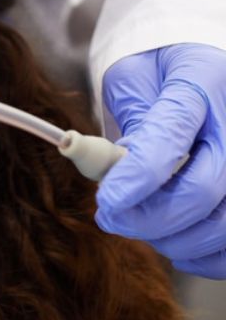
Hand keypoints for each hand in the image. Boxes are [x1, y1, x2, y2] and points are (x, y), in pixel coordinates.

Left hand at [97, 43, 225, 278]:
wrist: (201, 65)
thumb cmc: (161, 67)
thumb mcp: (135, 75)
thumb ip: (131, 119)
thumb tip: (115, 169)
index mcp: (201, 84)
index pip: (170, 140)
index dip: (136, 179)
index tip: (106, 201)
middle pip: (204, 190)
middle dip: (150, 217)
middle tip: (111, 219)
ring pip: (225, 223)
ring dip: (176, 239)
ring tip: (140, 227)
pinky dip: (206, 254)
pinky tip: (176, 245)